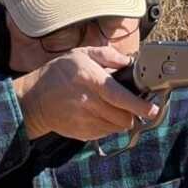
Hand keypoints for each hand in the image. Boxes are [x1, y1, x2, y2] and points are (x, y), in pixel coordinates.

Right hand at [13, 45, 159, 140]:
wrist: (33, 100)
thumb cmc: (57, 73)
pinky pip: (105, 133)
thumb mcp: (80, 54)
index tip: (153, 109)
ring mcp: (85, 120)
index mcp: (91, 80)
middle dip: (133, 113)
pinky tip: (99, 114)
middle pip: (124, 117)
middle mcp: (89, 102)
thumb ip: (107, 55)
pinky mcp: (82, 133)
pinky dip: (108, 126)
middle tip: (133, 107)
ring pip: (117, 127)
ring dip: (121, 120)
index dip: (140, 105)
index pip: (121, 97)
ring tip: (113, 109)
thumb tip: (128, 62)